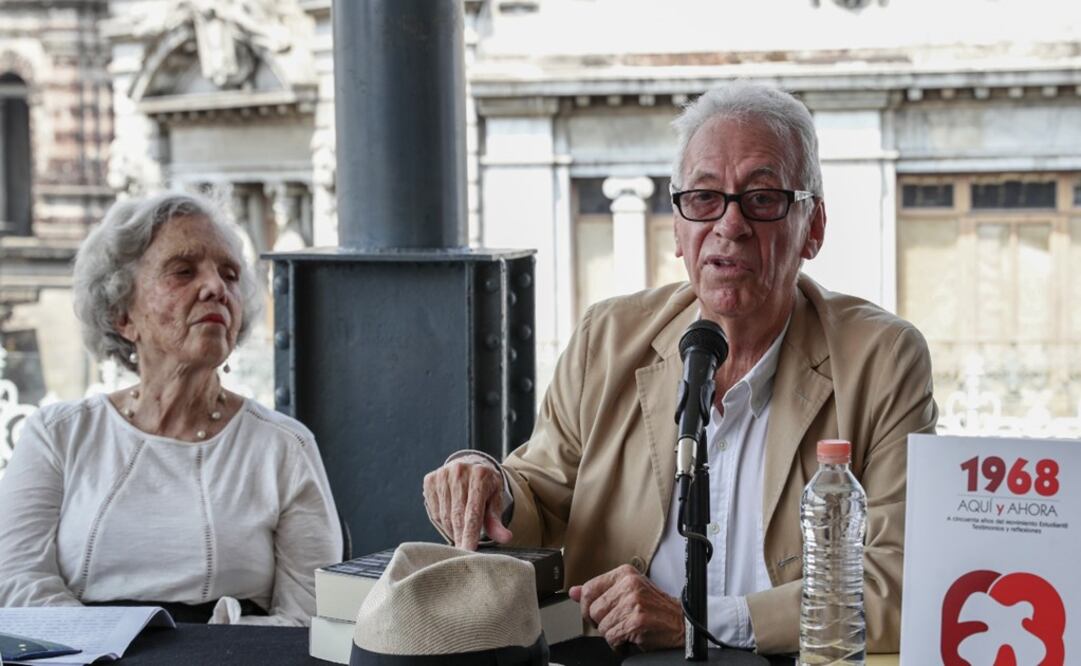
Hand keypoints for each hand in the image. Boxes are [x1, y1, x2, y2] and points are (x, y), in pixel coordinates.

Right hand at [422, 460, 512, 549]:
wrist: (470, 465)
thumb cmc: (485, 487)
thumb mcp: (495, 500)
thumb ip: (496, 520)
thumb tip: (505, 538)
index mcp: (480, 475)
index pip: (473, 512)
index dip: (470, 534)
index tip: (467, 551)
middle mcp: (460, 472)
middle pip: (457, 515)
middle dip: (460, 536)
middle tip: (463, 551)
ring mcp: (443, 474)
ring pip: (444, 515)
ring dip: (452, 530)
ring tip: (461, 533)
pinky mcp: (430, 480)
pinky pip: (434, 511)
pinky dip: (442, 522)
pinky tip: (451, 520)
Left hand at [568, 564, 683, 651]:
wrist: (681, 624)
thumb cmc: (655, 609)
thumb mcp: (626, 592)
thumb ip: (599, 591)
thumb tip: (573, 592)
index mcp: (624, 574)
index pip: (589, 589)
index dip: (588, 607)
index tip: (598, 614)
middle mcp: (629, 584)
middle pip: (593, 610)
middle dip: (601, 623)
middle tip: (618, 623)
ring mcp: (633, 602)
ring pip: (601, 626)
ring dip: (612, 634)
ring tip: (627, 629)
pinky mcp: (636, 621)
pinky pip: (612, 638)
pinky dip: (619, 644)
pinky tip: (631, 637)